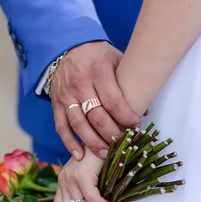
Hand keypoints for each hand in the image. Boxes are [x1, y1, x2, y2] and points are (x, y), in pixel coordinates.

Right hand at [50, 42, 139, 159]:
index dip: (125, 117)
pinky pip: (61, 126)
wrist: (67, 46)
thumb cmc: (98, 56)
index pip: (113, 101)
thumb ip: (127, 82)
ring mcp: (66, 95)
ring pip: (79, 124)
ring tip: (105, 154)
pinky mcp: (56, 103)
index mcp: (98, 72)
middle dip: (111, 134)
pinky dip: (69, 142)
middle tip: (122, 144)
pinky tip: (79, 155)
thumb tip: (144, 109)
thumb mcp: (116, 60)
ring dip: (92, 142)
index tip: (135, 126)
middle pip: (96, 116)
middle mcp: (80, 85)